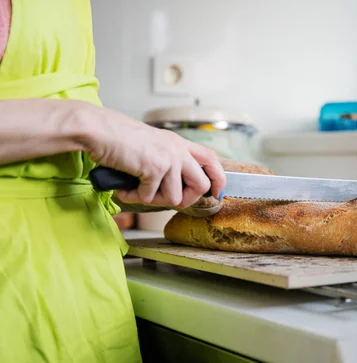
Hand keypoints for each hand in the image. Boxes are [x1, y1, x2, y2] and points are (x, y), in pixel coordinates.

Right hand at [79, 103, 225, 207]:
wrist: (99, 130)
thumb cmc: (119, 137)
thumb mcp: (152, 144)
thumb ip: (166, 160)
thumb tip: (173, 187)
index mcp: (179, 143)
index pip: (211, 160)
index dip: (218, 179)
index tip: (217, 193)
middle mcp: (178, 150)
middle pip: (202, 185)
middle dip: (186, 200)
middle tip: (167, 200)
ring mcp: (168, 159)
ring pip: (176, 197)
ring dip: (154, 200)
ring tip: (138, 192)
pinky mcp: (155, 168)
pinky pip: (150, 196)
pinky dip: (135, 197)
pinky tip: (125, 188)